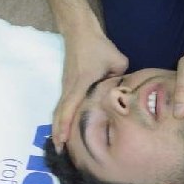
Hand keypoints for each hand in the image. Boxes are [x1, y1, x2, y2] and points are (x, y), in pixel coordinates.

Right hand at [53, 27, 127, 151]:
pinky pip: (63, 104)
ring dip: (58, 127)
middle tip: (59, 151)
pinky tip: (66, 128)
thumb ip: (122, 80)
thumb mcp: (118, 62)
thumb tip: (126, 96)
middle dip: (58, 132)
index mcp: (81, 82)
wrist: (79, 32)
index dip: (65, 125)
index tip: (63, 141)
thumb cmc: (98, 46)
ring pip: (60, 110)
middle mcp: (70, 86)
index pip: (69, 106)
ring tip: (61, 145)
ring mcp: (66, 85)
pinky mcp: (67, 84)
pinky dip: (62, 118)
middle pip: (59, 113)